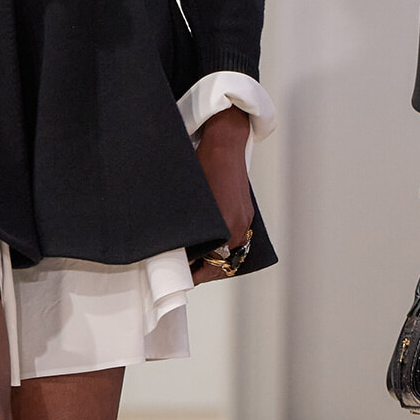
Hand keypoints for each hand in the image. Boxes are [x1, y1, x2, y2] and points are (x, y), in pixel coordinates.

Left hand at [191, 106, 253, 284]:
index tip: (180, 277)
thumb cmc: (201, 166)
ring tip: (194, 259)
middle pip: (223, 264)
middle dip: (203, 270)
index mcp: (224, 230)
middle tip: (184, 271)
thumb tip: (173, 248)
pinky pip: (237, 238)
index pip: (210, 267)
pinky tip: (209, 243)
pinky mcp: (247, 212)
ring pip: (231, 253)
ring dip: (214, 259)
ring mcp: (245, 220)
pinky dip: (224, 245)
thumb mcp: (186, 202)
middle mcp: (238, 229)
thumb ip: (183, 229)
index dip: (192, 275)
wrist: (223, 143)